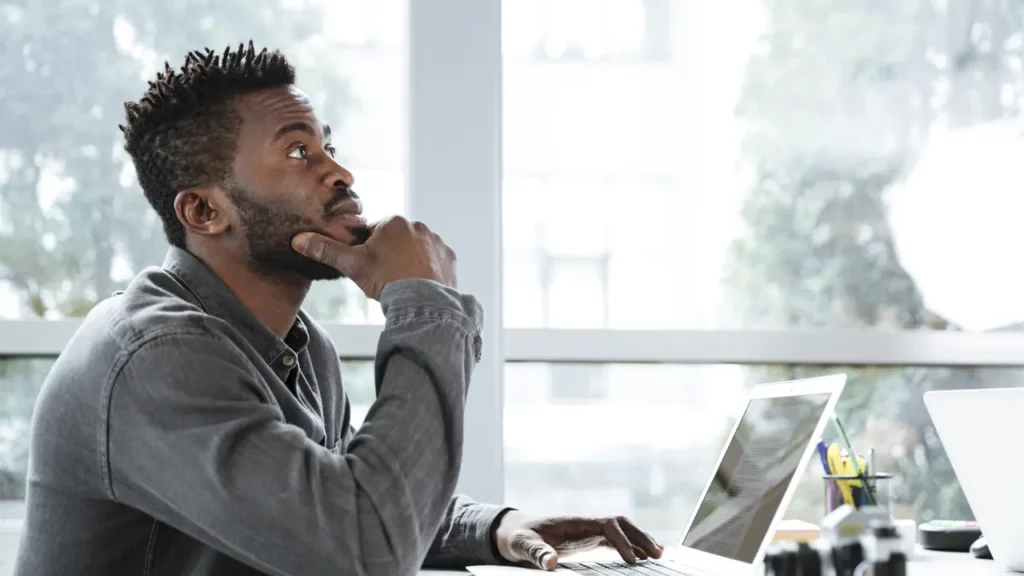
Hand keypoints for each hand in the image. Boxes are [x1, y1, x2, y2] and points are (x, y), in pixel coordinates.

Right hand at [291, 216, 456, 299]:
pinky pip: (435, 260)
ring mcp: (437, 241)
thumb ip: (326, 250)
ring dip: (409, 261)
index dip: (368, 251)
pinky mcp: (449, 257)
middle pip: (396, 240)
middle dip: (389, 255)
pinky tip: (420, 283)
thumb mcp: (353, 265)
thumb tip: (299, 240)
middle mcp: (418, 226)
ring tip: (403, 283)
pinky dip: (428, 269)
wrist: (422, 303)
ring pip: (416, 250)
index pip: (374, 233)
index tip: (370, 268)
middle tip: (385, 278)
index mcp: (393, 222)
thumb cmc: (387, 281)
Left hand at [494, 512, 662, 570]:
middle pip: (620, 523)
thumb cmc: (518, 536)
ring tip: (657, 554)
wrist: (514, 531)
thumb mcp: (523, 545)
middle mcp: (585, 523)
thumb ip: (537, 553)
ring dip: (639, 539)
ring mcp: (587, 531)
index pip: (606, 525)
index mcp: (573, 521)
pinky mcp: (587, 540)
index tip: (632, 559)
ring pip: (620, 530)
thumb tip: (551, 562)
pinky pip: (614, 540)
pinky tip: (640, 557)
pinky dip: (630, 547)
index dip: (621, 540)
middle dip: (639, 536)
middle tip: (657, 553)